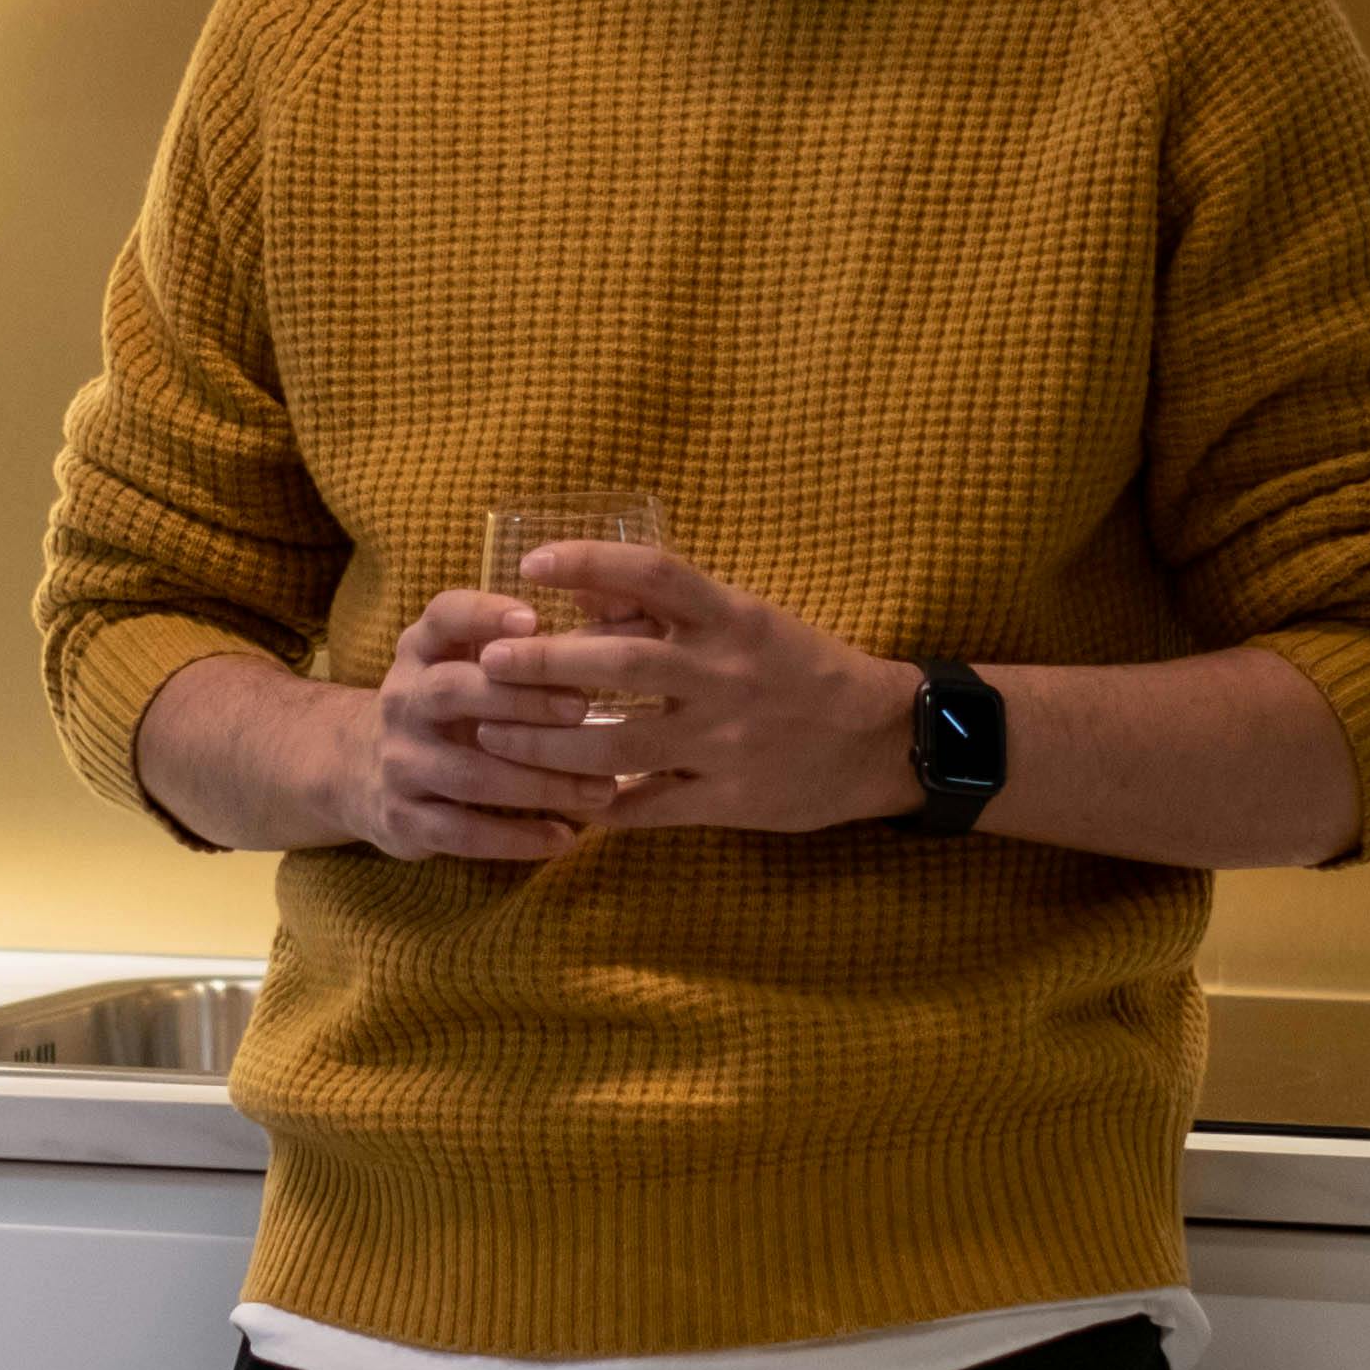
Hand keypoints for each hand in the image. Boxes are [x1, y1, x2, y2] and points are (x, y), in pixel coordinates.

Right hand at [363, 585, 646, 862]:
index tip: (534, 619)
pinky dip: (516, 838)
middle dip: (520, 700)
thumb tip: (643, 618)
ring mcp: (399, 762)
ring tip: (601, 789)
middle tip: (583, 708)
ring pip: (467, 772)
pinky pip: (462, 832)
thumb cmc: (455, 707)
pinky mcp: (403, 819)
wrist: (365, 771)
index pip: (442, 617)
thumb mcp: (475, 666)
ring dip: (538, 782)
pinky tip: (566, 837)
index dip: (483, 615)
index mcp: (421, 651)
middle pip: (451, 691)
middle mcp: (402, 700)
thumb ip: (541, 645)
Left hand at [469, 541, 913, 833]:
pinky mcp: (726, 799)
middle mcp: (724, 676)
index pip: (654, 574)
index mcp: (732, 619)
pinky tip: (553, 802)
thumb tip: (587, 588)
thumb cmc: (803, 668)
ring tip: (493, 733)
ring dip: (545, 743)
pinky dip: (596, 807)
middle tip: (488, 664)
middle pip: (618, 665)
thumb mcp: (746, 620)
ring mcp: (723, 742)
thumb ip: (670, 610)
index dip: (589, 562)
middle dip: (544, 664)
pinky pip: (646, 807)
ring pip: (615, 746)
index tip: (531, 563)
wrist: (880, 740)